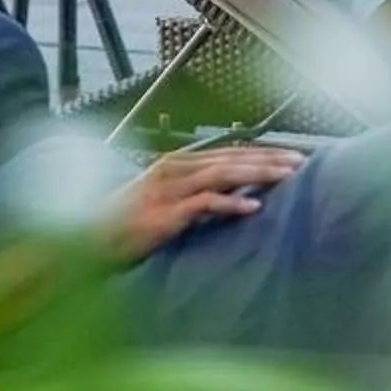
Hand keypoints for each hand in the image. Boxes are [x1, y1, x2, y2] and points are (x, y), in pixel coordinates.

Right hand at [107, 143, 304, 260]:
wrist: (88, 239)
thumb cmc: (124, 225)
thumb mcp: (162, 202)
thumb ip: (194, 195)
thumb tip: (232, 197)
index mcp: (175, 163)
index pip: (227, 152)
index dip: (260, 153)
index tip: (291, 157)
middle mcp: (173, 169)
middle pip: (230, 158)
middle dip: (268, 159)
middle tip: (301, 162)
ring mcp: (169, 189)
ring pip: (223, 174)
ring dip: (258, 174)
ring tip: (286, 177)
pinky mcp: (166, 213)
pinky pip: (205, 203)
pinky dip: (231, 203)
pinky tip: (254, 206)